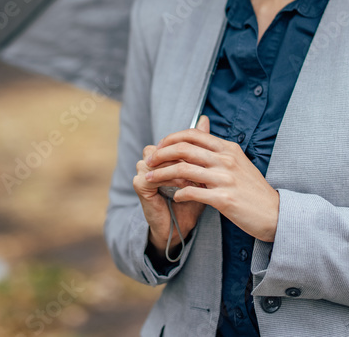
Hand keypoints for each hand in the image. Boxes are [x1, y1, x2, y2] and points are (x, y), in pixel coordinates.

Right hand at [133, 116, 209, 260]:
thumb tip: (204, 119)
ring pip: (160, 159)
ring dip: (181, 168)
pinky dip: (172, 179)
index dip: (190, 147)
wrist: (181, 228)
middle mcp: (149, 160)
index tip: (208, 158)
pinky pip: (154, 175)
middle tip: (204, 167)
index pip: (173, 140)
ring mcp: (142, 171)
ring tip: (198, 178)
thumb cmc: (191, 200)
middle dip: (186, 157)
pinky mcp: (139, 184)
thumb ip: (200, 145)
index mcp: (161, 154)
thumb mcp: (200, 170)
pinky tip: (186, 185)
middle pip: (165, 147)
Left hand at [145, 117, 280, 241]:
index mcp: (228, 148)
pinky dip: (179, 193)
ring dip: (162, 173)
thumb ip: (219, 149)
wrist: (275, 214)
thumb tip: (202, 132)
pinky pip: (192, 192)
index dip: (171, 138)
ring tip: (150, 179)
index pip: (193, 134)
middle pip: (183, 148)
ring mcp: (225, 178)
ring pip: (183, 169)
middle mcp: (226, 159)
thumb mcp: (238, 162)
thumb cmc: (253, 190)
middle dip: (160, 153)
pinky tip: (174, 197)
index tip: (159, 147)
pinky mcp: (224, 199)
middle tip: (149, 161)